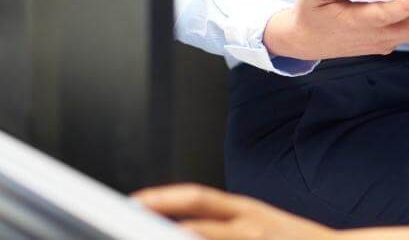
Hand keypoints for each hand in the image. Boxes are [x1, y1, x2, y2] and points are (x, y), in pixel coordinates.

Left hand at [134, 184, 334, 238]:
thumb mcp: (260, 227)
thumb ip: (227, 227)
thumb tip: (182, 226)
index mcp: (246, 211)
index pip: (198, 196)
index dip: (163, 197)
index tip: (133, 201)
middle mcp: (250, 225)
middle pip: (197, 218)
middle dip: (160, 217)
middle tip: (124, 222)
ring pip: (204, 238)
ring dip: (179, 238)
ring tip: (142, 234)